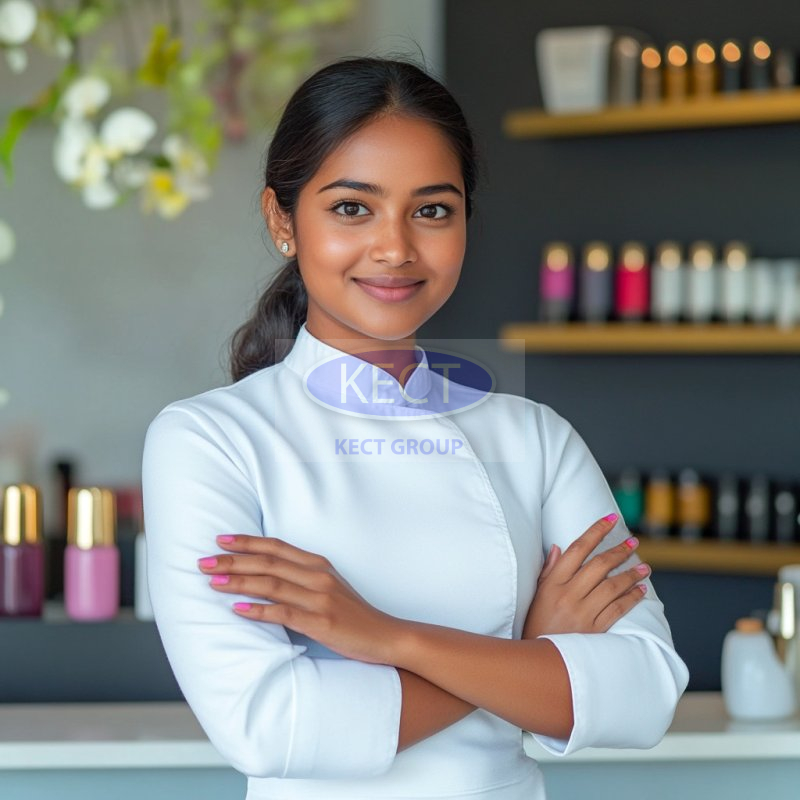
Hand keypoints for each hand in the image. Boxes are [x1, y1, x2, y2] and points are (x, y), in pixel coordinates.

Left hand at [197, 535, 400, 664]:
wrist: (386, 635)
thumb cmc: (354, 614)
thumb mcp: (330, 587)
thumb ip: (302, 579)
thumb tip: (267, 577)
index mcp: (318, 565)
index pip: (276, 547)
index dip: (247, 542)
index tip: (221, 539)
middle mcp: (318, 576)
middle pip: (268, 562)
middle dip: (233, 560)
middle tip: (204, 561)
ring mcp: (320, 598)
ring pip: (271, 584)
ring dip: (238, 581)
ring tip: (212, 580)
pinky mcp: (321, 621)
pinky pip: (283, 612)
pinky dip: (257, 609)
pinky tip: (237, 608)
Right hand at [523, 514, 648, 637]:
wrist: (537, 658)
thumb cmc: (536, 622)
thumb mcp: (537, 593)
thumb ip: (549, 569)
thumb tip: (560, 547)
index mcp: (553, 582)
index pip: (578, 549)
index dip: (595, 531)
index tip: (610, 520)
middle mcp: (568, 594)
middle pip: (599, 565)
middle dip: (619, 551)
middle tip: (633, 542)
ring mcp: (582, 613)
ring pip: (612, 587)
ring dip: (630, 574)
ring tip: (644, 567)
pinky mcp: (594, 631)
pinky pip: (617, 610)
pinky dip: (631, 598)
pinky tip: (640, 590)